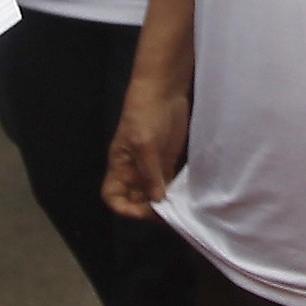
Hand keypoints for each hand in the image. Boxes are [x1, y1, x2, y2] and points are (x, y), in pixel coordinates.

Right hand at [102, 78, 190, 220]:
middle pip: (137, 200)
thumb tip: (157, 201)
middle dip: (151, 210)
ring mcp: (154, 165)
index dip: (125, 209)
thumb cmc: (146, 115)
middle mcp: (135, 170)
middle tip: (172, 214)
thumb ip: (150, 173)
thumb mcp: (145, 144)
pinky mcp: (171, 158)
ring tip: (184, 208)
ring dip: (168, 202)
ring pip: (156, 193)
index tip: (146, 212)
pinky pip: (171, 181)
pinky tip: (191, 194)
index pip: (114, 197)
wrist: (165, 91)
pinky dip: (179, 190)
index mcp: (120, 167)